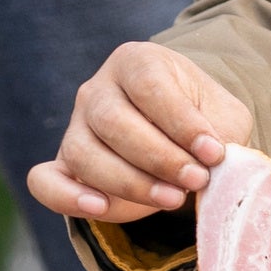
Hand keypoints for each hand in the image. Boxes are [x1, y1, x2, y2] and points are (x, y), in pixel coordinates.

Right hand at [30, 42, 253, 222]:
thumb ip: (222, 135)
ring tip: (172, 199)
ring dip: (129, 183)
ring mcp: (76, 127)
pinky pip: (46, 181)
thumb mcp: (223, 118)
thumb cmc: (203, 121)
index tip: (214, 153)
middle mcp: (98, 90)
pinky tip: (99, 208)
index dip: (182, 123)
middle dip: (159, 158)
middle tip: (197, 180)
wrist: (182, 139)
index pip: (149, 86)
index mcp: (137, 62)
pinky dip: (67, 197)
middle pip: (113, 122)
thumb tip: (218, 166)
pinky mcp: (64, 165)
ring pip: (84, 154)